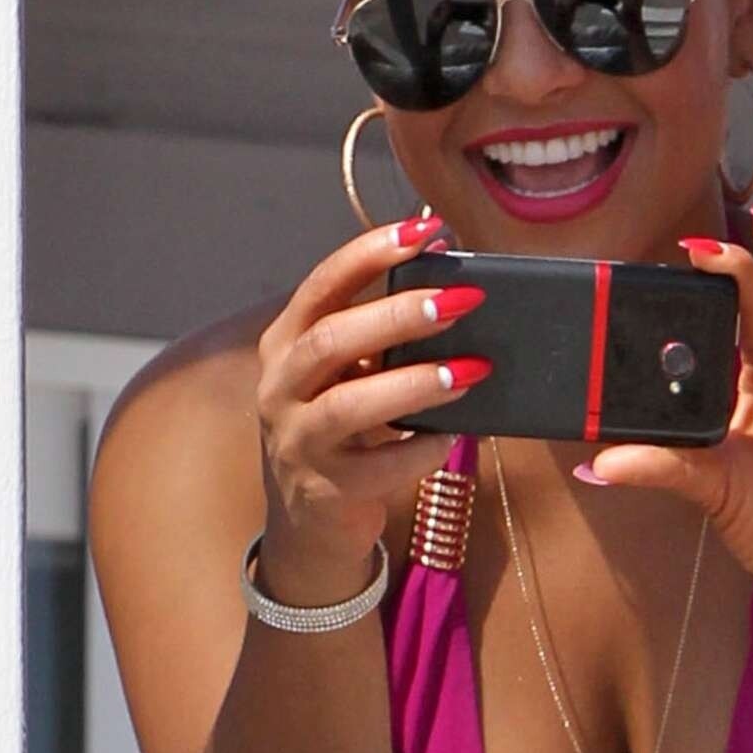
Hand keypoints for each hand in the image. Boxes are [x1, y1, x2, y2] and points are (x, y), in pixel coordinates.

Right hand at [254, 215, 490, 596]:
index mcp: (286, 343)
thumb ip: (380, 336)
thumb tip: (451, 282)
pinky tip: (453, 436)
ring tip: (472, 370)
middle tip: (462, 301)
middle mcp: (281, 387)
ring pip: (349, 404)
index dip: (371, 253)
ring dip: (416, 382)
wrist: (309, 522)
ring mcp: (297, 441)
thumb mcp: (346, 376)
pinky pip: (380, 466)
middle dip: (399, 314)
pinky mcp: (325, 490)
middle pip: (331, 338)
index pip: (322, 285)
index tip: (426, 230)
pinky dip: (422, 448)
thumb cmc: (341, 430)